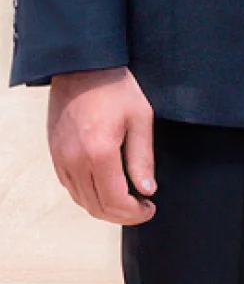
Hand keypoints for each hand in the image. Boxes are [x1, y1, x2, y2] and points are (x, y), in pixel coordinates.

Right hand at [48, 66, 157, 224]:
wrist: (82, 68)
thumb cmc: (115, 88)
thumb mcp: (140, 118)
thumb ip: (143, 158)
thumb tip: (147, 189)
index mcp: (99, 152)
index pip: (114, 201)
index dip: (134, 213)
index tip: (149, 208)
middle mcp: (75, 160)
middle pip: (96, 207)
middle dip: (122, 216)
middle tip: (142, 209)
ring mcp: (61, 159)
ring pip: (81, 200)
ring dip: (104, 208)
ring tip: (127, 201)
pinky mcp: (55, 154)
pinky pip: (70, 186)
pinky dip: (88, 195)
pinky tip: (106, 187)